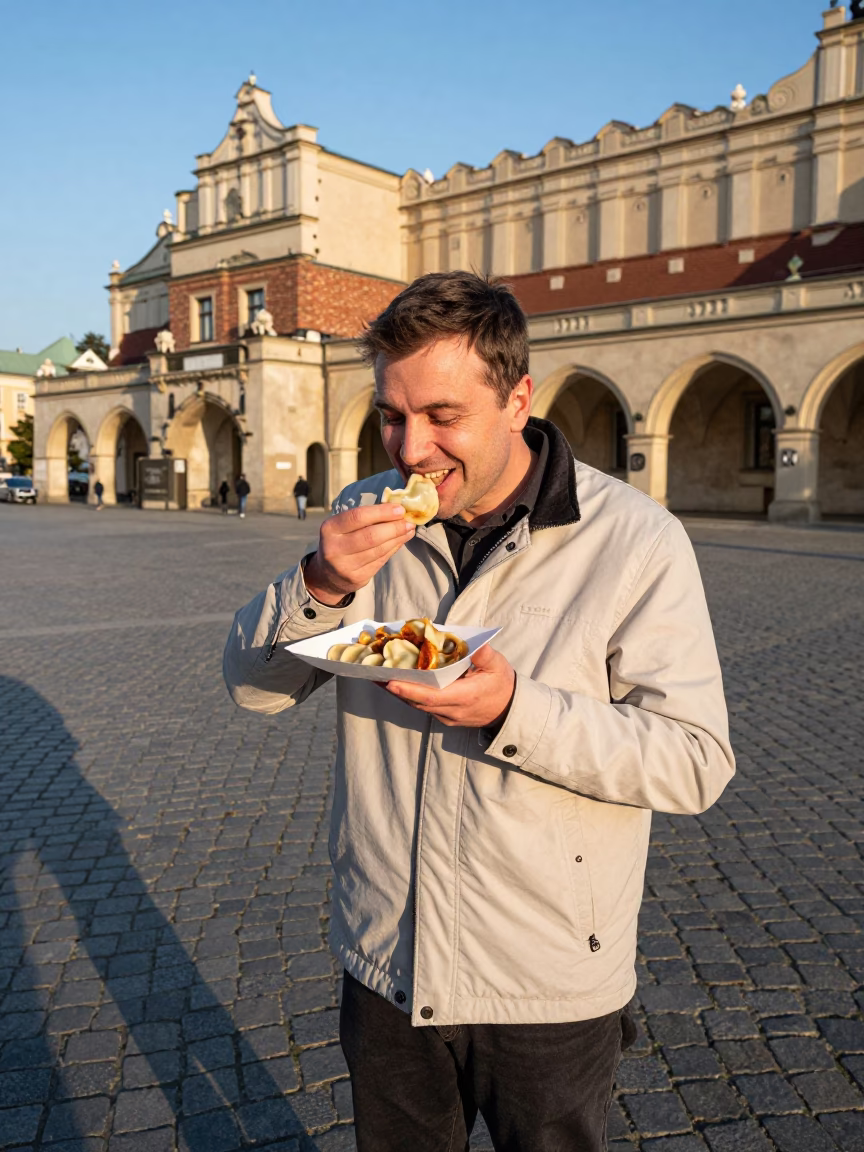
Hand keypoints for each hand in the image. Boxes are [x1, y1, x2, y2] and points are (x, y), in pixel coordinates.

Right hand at [304, 503, 414, 605]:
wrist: (328, 576)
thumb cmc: (340, 543)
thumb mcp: (342, 528)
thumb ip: (364, 519)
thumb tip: (395, 509)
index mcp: (330, 529)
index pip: (358, 517)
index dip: (381, 512)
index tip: (400, 509)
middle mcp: (334, 548)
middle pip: (370, 536)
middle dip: (394, 527)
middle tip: (409, 521)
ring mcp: (345, 566)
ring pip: (378, 550)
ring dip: (397, 538)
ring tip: (409, 529)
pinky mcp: (356, 578)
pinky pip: (380, 561)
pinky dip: (393, 549)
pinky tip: (401, 541)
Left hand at [385, 643, 515, 727]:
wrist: (509, 710)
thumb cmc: (502, 684)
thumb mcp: (498, 666)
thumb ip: (485, 655)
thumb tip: (476, 644)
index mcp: (465, 697)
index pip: (432, 696)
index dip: (410, 689)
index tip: (391, 681)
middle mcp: (452, 710)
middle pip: (417, 701)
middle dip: (394, 688)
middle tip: (373, 672)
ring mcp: (446, 716)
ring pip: (417, 704)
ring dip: (397, 691)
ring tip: (377, 674)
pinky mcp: (443, 716)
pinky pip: (421, 705)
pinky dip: (407, 693)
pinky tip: (395, 681)